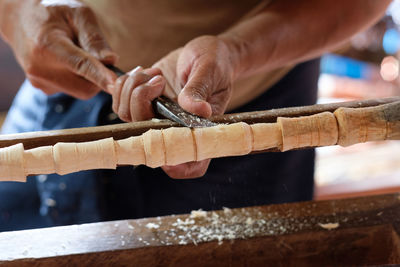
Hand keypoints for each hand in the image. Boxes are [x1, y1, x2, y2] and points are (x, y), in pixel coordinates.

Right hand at [0, 0, 117, 98]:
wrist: (20, 19)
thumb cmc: (53, 12)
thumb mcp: (77, 14)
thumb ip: (94, 37)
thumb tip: (111, 60)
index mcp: (48, 44)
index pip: (79, 65)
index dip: (99, 76)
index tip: (114, 84)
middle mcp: (40, 68)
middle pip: (85, 86)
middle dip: (99, 76)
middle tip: (95, 53)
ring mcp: (39, 81)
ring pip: (80, 90)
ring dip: (88, 77)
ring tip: (76, 53)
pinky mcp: (43, 88)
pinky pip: (72, 89)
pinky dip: (78, 78)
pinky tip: (67, 61)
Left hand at [111, 35, 235, 177]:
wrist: (206, 52)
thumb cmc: (217, 63)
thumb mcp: (211, 72)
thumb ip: (200, 90)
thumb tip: (197, 110)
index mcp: (201, 131)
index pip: (191, 164)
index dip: (178, 165)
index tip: (167, 147)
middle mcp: (177, 130)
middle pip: (147, 137)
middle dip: (141, 103)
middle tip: (159, 79)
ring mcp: (158, 118)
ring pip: (129, 118)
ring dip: (132, 90)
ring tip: (154, 73)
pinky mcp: (144, 104)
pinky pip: (121, 103)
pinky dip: (124, 85)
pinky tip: (144, 71)